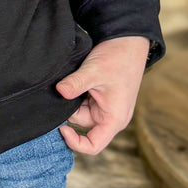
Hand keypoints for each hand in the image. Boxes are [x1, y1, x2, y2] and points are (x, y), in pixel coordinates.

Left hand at [56, 35, 149, 156]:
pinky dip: (76, 94)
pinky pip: (83, 103)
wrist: (128, 41)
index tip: (61, 127)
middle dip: (70, 110)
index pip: (93, 146)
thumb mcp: (94, 71)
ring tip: (76, 81)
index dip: (74, 142)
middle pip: (82, 125)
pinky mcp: (101, 99)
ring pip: (80, 113)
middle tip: (67, 90)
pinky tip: (77, 81)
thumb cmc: (118, 58)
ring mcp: (106, 108)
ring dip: (73, 100)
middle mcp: (111, 117)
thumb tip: (58, 91)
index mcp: (114, 119)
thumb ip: (75, 84)